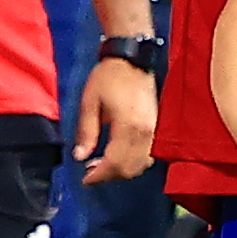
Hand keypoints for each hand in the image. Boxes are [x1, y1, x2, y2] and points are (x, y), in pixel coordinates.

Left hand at [72, 52, 159, 182]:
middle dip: (109, 176)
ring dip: (121, 171)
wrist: (132, 59)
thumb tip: (80, 157)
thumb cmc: (108, 77)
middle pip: (129, 168)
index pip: (115, 162)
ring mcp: (154, 131)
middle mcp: (145, 133)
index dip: (99, 175)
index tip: (84, 179)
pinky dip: (133, 163)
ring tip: (101, 166)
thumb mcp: (89, 102)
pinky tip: (118, 157)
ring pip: (140, 165)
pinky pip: (147, 155)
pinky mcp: (156, 128)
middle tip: (90, 172)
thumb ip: (86, 132)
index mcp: (128, 126)